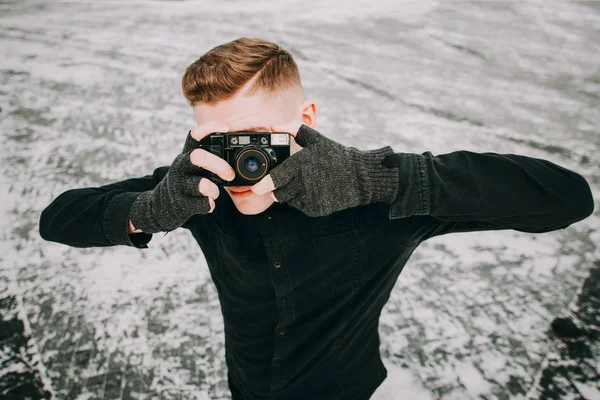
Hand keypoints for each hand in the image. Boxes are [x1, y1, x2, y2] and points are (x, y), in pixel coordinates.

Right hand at [128, 121, 234, 232]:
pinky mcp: (182, 203)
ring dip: (213, 190)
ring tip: (214, 192)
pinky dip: (209, 205)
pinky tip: (208, 203)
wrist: (163, 205)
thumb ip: (209, 157)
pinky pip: (202, 204)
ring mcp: (180, 185)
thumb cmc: (187, 181)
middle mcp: (181, 166)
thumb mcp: (193, 165)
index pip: (195, 135)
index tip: (226, 128)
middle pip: (198, 157)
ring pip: (201, 185)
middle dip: (218, 165)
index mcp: (187, 154)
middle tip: (230, 174)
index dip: (209, 128)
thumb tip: (240, 153)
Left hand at [251, 121, 399, 216]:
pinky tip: (313, 191)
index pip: (276, 179)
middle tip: (285, 181)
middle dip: (277, 188)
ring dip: (289, 194)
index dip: (263, 185)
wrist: (360, 177)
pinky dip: (302, 200)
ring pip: (288, 200)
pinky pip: (300, 206)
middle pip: (278, 193)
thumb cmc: (336, 156)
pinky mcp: (316, 209)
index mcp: (301, 165)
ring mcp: (310, 198)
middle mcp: (304, 183)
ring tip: (303, 183)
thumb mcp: (316, 139)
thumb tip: (274, 125)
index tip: (256, 187)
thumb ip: (294, 130)